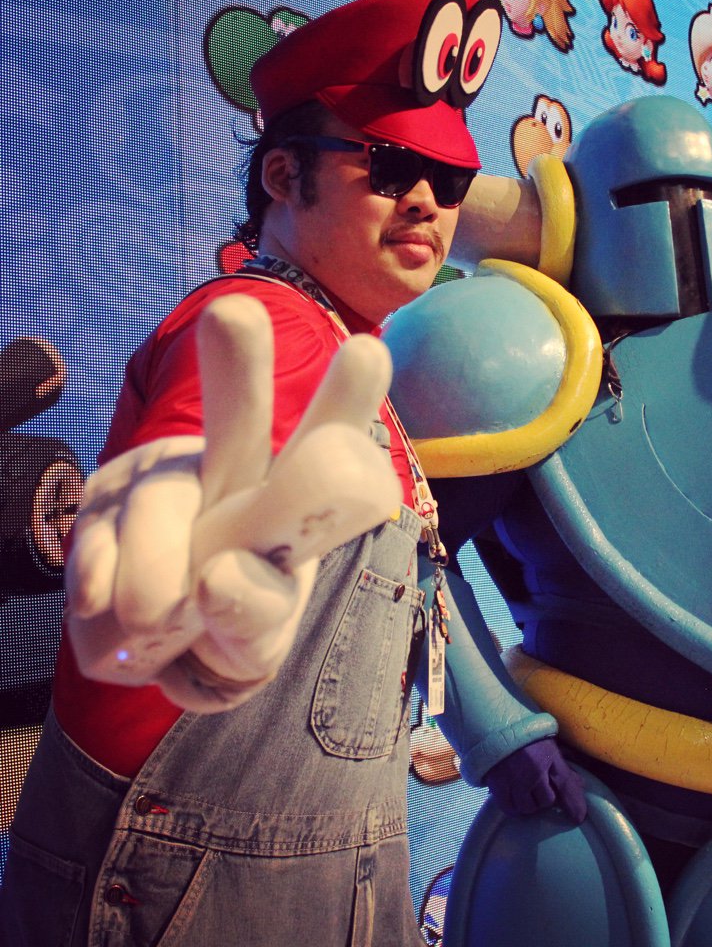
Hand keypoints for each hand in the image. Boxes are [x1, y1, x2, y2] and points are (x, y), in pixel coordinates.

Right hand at [65, 294, 401, 710]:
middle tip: (236, 316)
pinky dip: (106, 604)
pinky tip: (117, 609)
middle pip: (237, 422)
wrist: (155, 643)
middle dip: (238, 370)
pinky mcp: (98, 504)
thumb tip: (216, 578)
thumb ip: (253, 620)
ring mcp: (160, 480)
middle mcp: (230, 470)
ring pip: (158, 510)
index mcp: (292, 500)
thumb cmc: (230, 626)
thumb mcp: (256, 641)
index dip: (344, 401)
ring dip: (155, 593)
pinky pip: (95, 553)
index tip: (368, 351)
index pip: (326, 446)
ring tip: (162, 629)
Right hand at [483, 738, 586, 824]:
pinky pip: (509, 807)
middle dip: (545, 797)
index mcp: (548, 756)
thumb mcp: (546, 742)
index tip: (578, 817)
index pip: (565, 785)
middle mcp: (533, 772)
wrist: (490, 721)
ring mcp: (514, 780)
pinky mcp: (497, 785)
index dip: (574, 804)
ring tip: (524, 792)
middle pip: (546, 800)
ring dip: (529, 803)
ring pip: (528, 807)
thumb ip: (561, 763)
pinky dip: (513, 807)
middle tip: (538, 788)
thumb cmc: (521, 730)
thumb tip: (580, 784)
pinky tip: (513, 798)